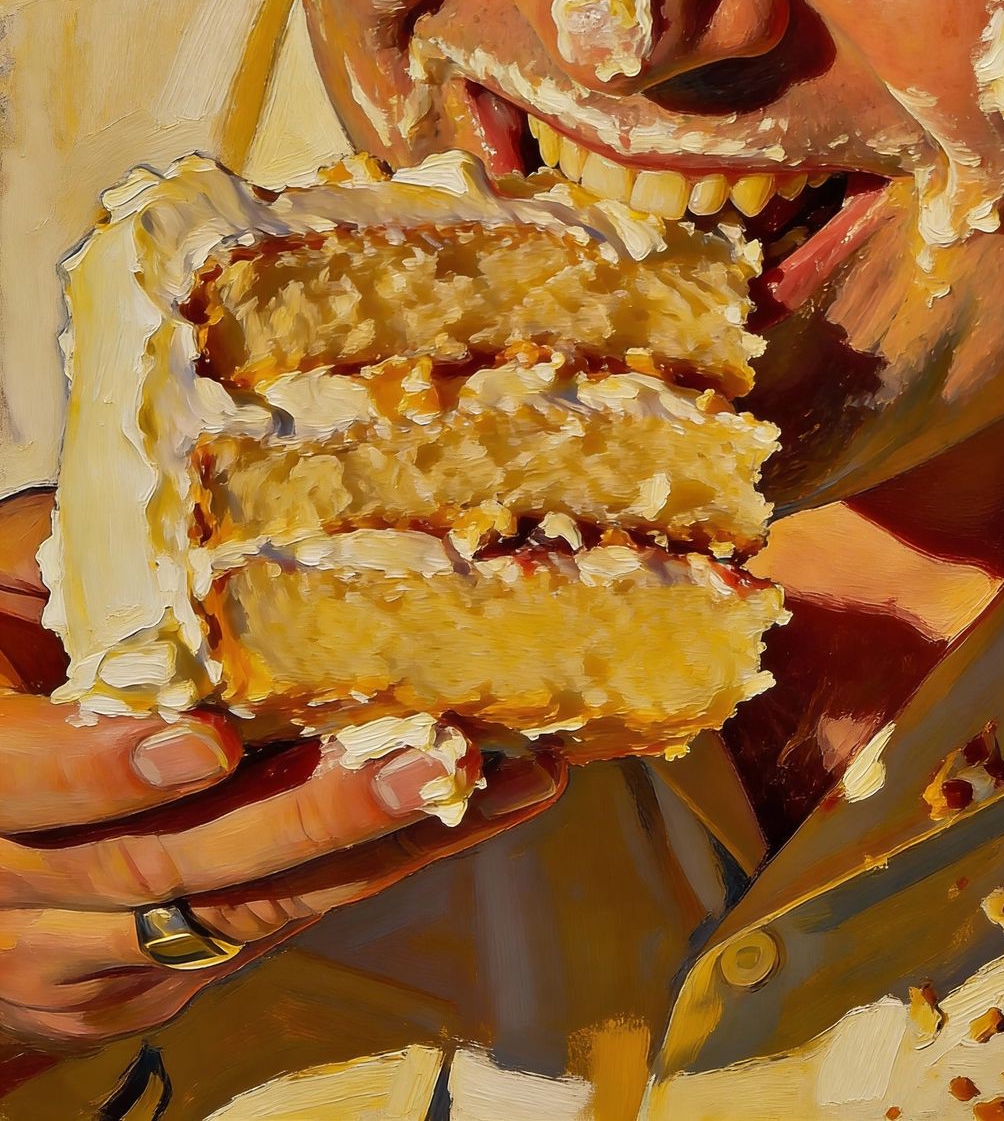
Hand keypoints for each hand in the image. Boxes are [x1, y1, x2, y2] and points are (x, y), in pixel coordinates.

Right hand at [0, 489, 565, 1053]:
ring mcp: (72, 953)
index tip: (205, 741)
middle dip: (305, 817)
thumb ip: (63, 547)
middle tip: (429, 760)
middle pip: (157, 866)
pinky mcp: (144, 982)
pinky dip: (369, 871)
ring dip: (375, 850)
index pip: (17, 781)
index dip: (105, 768)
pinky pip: (263, 930)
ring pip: (231, 914)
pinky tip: (471, 812)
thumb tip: (191, 477)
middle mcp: (5, 885)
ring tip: (498, 782)